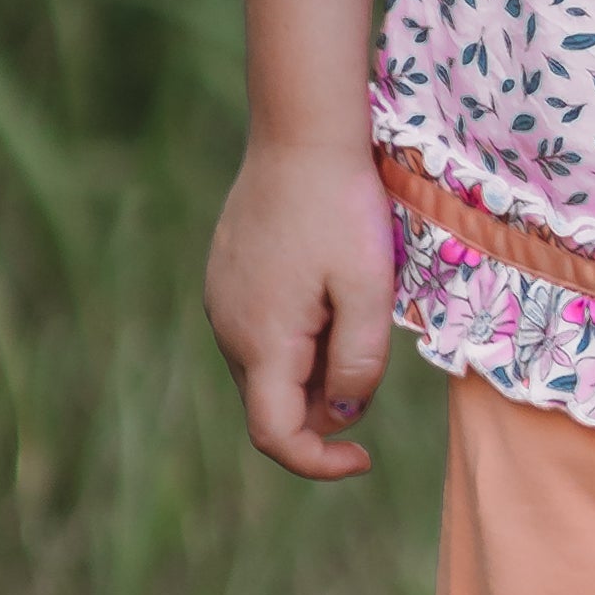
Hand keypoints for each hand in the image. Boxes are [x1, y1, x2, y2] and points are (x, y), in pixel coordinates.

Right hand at [207, 135, 401, 479]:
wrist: (300, 132)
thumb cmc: (340, 206)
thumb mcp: (367, 287)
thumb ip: (360, 361)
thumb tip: (347, 414)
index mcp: (260, 342)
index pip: (276, 437)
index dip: (319, 463)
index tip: (365, 459)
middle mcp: (228, 330)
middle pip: (276, 402)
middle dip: (328, 402)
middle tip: (372, 346)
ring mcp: (222, 301)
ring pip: (270, 365)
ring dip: (314, 363)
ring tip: (353, 302)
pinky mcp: (227, 276)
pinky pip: (262, 329)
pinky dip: (299, 332)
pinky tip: (328, 282)